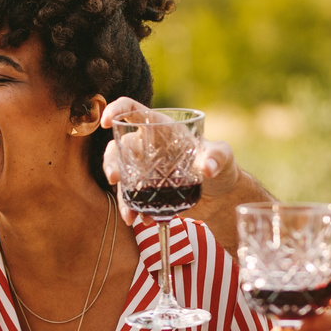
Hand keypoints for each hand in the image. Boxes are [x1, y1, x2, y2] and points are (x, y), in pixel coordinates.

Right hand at [99, 97, 240, 226]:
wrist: (221, 196)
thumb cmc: (222, 167)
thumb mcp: (224, 157)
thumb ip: (218, 157)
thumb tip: (208, 168)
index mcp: (162, 129)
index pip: (133, 111)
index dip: (117, 110)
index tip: (106, 121)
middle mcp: (149, 147)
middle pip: (118, 148)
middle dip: (111, 162)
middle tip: (114, 179)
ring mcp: (146, 170)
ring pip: (122, 177)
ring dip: (122, 196)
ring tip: (130, 216)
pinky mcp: (148, 191)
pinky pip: (133, 198)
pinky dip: (134, 210)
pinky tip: (144, 220)